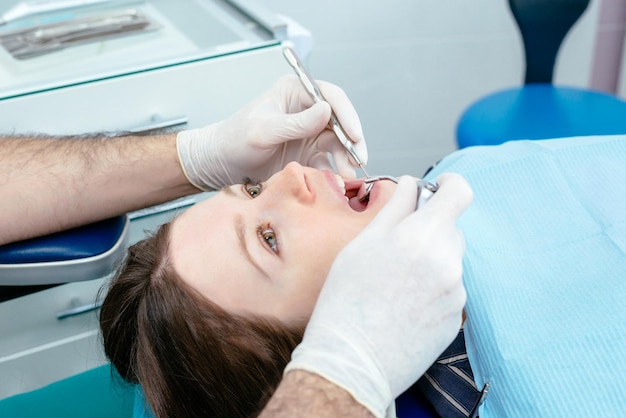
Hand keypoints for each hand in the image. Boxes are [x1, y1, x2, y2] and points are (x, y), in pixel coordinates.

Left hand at [176, 75, 366, 190]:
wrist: (220, 165)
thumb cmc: (234, 139)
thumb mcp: (263, 131)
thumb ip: (295, 123)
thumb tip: (327, 111)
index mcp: (295, 92)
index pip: (330, 97)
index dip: (346, 115)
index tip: (354, 135)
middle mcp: (306, 110)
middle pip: (340, 122)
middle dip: (351, 142)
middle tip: (358, 160)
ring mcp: (309, 133)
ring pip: (337, 144)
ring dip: (346, 159)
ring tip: (347, 176)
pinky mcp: (308, 155)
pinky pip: (328, 162)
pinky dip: (335, 171)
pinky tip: (337, 182)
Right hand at [284, 174, 472, 417]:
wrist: (351, 361)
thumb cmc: (346, 300)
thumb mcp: (362, 244)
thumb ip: (394, 208)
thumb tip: (412, 184)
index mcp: (421, 237)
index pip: (459, 193)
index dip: (448, 185)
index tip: (436, 188)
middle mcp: (446, 263)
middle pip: (451, 228)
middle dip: (429, 228)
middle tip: (396, 246)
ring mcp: (454, 293)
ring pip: (449, 259)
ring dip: (430, 259)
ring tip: (395, 282)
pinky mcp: (455, 317)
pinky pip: (448, 288)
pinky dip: (431, 287)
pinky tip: (403, 304)